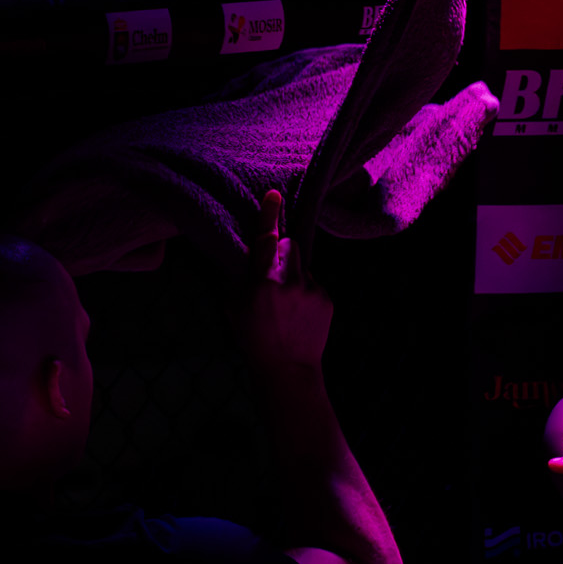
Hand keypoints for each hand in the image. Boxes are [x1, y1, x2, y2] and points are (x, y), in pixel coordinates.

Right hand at [238, 190, 332, 375]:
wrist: (288, 369)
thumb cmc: (254, 338)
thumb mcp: (234, 306)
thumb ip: (242, 277)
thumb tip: (250, 253)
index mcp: (262, 284)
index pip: (265, 240)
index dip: (269, 215)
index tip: (273, 194)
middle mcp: (289, 283)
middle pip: (290, 246)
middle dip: (282, 252)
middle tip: (274, 275)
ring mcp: (312, 291)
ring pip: (302, 265)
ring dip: (293, 274)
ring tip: (286, 302)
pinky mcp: (327, 299)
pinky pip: (314, 283)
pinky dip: (306, 292)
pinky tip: (299, 313)